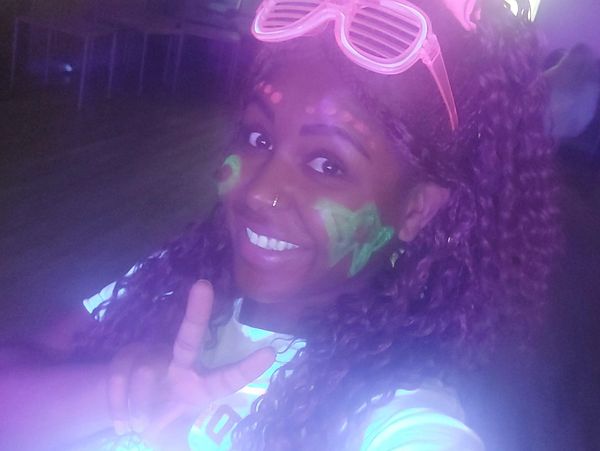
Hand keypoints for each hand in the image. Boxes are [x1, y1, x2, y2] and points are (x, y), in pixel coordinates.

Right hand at [107, 280, 274, 446]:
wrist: (128, 414)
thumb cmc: (164, 423)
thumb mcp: (176, 440)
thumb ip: (185, 446)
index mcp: (200, 386)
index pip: (227, 378)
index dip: (247, 368)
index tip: (271, 353)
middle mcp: (180, 363)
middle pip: (188, 338)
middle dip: (196, 312)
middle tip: (203, 285)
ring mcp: (152, 356)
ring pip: (141, 377)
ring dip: (136, 407)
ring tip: (137, 426)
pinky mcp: (125, 357)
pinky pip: (117, 380)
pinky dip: (117, 406)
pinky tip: (121, 423)